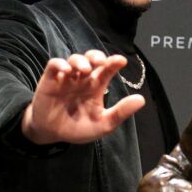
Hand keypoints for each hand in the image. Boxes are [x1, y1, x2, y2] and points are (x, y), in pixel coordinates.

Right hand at [21, 50, 144, 144]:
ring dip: (80, 61)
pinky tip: (66, 71)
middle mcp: (82, 79)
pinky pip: (54, 65)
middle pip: (90, 59)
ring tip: (84, 70)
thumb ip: (121, 112)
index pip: (107, 69)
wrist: (53, 135)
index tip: (121, 61)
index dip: (114, 62)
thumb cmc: (78, 128)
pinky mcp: (50, 80)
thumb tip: (141, 99)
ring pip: (73, 59)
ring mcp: (66, 78)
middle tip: (101, 62)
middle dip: (96, 56)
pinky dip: (60, 64)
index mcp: (96, 86)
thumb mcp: (103, 124)